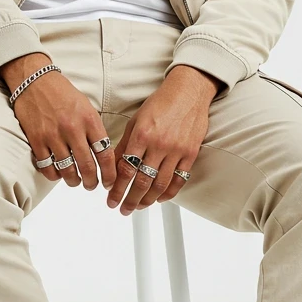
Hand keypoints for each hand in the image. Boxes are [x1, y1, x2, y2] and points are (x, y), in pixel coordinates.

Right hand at [2, 55, 116, 190]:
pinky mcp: (37, 140)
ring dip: (73, 181)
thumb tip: (102, 154)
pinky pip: (47, 167)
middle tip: (92, 185)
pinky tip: (57, 174)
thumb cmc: (62, 93)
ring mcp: (53, 135)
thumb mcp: (86, 107)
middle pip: (87, 167)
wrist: (35, 81)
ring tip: (75, 181)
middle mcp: (73, 129)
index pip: (105, 153)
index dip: (109, 173)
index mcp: (89, 120)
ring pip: (67, 170)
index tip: (110, 181)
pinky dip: (54, 175)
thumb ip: (94, 129)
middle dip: (92, 182)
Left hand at [105, 68, 216, 214]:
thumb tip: (113, 164)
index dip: (117, 188)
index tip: (111, 198)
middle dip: (130, 199)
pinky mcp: (191, 153)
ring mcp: (177, 150)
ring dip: (148, 200)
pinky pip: (179, 179)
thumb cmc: (160, 103)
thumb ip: (125, 143)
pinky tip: (160, 198)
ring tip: (139, 207)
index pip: (125, 169)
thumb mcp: (136, 120)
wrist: (189, 91)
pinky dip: (169, 193)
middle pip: (142, 182)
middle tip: (122, 209)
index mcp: (142, 135)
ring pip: (160, 185)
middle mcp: (159, 144)